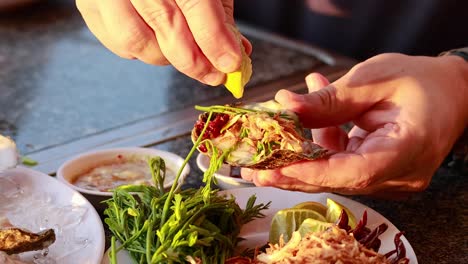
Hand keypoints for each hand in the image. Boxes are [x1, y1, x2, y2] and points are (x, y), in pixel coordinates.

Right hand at [76, 0, 251, 85]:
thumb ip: (219, 14)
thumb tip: (234, 52)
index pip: (194, 4)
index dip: (214, 40)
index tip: (230, 64)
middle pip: (165, 26)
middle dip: (195, 61)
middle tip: (214, 74)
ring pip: (137, 42)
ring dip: (166, 58)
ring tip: (185, 55)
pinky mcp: (90, 5)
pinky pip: (116, 43)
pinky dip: (142, 52)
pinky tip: (157, 42)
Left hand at [242, 53, 467, 197]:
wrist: (453, 91)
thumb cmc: (423, 80)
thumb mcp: (374, 79)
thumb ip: (330, 100)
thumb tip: (286, 107)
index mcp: (406, 150)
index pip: (351, 172)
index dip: (309, 173)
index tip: (272, 170)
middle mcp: (399, 173)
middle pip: (336, 179)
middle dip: (291, 171)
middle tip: (253, 167)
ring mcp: (390, 176)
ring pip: (335, 172)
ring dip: (302, 153)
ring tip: (272, 132)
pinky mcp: (380, 170)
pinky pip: (343, 163)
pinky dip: (321, 143)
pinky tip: (306, 116)